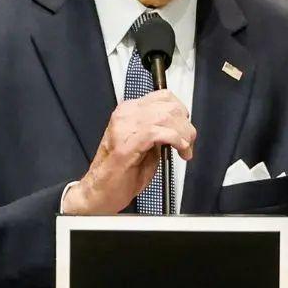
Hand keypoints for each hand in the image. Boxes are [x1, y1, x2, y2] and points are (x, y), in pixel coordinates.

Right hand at [62, 90, 195, 214]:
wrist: (99, 192)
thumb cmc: (119, 174)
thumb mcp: (144, 146)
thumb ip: (159, 131)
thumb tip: (179, 128)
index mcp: (128, 111)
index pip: (163, 96)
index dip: (180, 112)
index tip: (185, 128)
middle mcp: (126, 114)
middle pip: (169, 105)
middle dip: (185, 125)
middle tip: (187, 143)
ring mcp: (125, 126)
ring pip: (167, 116)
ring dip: (183, 134)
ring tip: (184, 150)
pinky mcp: (129, 143)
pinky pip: (161, 132)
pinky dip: (176, 140)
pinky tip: (179, 150)